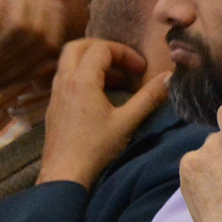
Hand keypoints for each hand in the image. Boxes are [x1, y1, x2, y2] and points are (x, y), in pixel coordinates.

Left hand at [36, 39, 171, 188]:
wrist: (64, 174)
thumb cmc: (95, 149)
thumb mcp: (127, 122)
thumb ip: (148, 97)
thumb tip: (169, 77)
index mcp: (81, 80)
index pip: (101, 48)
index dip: (125, 53)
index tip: (141, 69)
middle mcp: (64, 81)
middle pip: (78, 47)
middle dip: (103, 48)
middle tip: (123, 61)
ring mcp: (55, 94)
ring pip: (69, 63)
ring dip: (92, 63)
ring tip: (116, 80)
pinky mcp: (53, 107)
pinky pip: (65, 79)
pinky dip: (82, 77)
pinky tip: (99, 97)